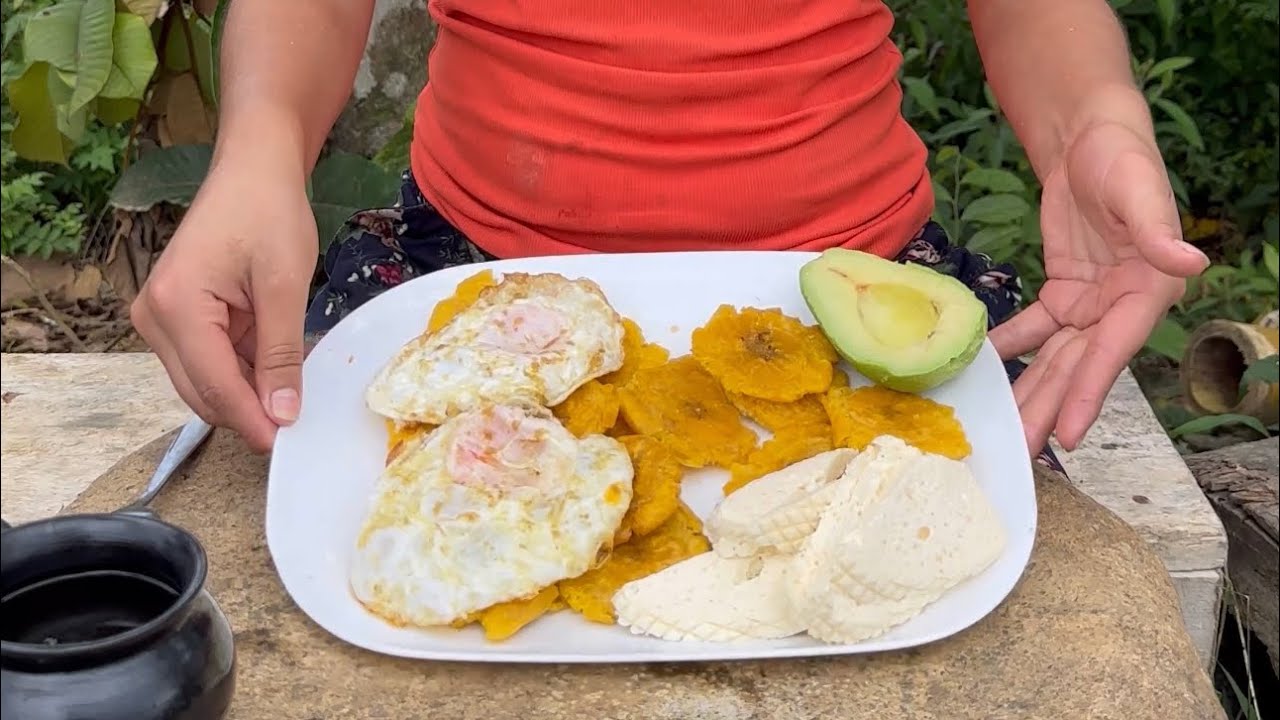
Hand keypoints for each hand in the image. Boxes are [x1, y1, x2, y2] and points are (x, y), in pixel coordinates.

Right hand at [130, 161, 317, 451]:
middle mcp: (154, 317)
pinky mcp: (174, 316)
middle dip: (248, 411)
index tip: (287, 444)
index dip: (253, 421)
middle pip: (202, 393)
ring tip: (291, 384)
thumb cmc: (268, 213)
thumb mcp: (284, 287)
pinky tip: (273, 363)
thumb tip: (281, 414)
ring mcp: (159, 317)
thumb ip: (281, 355)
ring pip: (205, 382)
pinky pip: (208, 360)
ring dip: (246, 389)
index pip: (215, 387)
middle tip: (298, 421)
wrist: (252, 170)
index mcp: (176, 307)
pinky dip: (241, 369)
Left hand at [990, 119, 1209, 453]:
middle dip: (1050, 408)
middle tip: (1020, 450)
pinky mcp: (1064, 291)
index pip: (1113, 352)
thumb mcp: (1139, 189)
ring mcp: (1091, 302)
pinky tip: (985, 369)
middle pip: (1079, 367)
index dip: (1090, 394)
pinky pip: (1035, 328)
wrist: (1091, 137)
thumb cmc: (1123, 158)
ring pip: (1056, 358)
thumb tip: (1190, 261)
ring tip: (1003, 428)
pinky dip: (1011, 347)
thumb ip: (1158, 230)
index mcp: (1147, 291)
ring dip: (1031, 391)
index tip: (1068, 435)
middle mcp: (1121, 306)